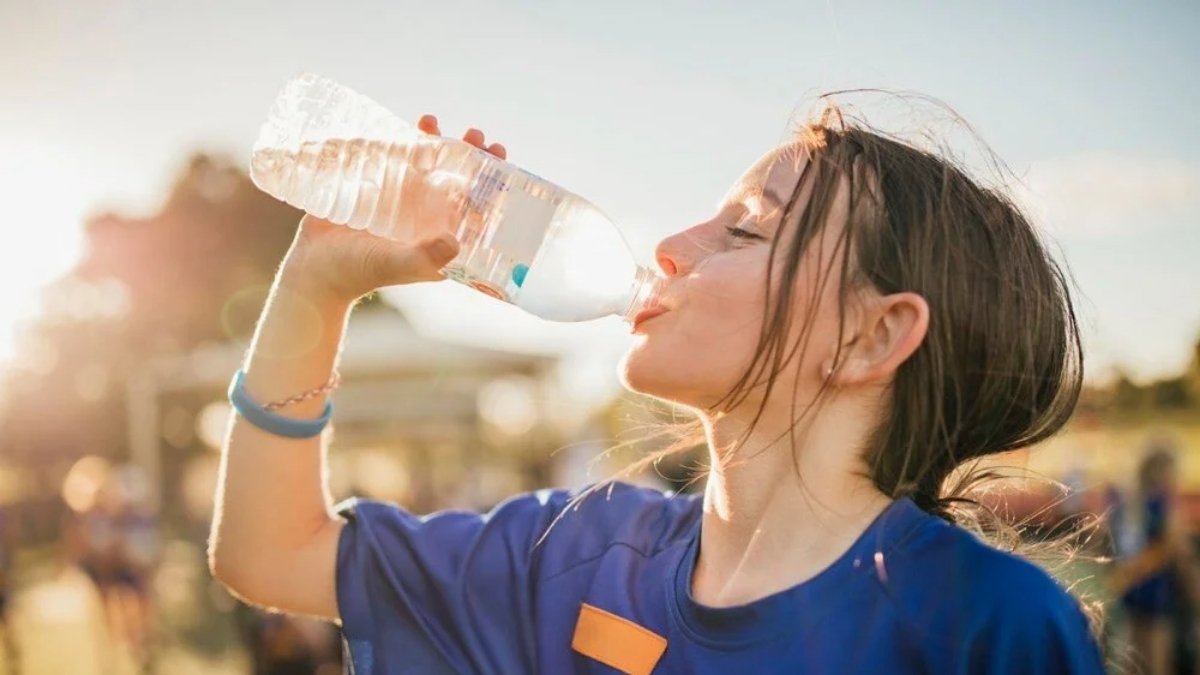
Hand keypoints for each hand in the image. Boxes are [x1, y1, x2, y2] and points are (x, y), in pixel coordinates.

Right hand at [279, 116, 508, 303]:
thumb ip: (424, 257)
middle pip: (457, 180)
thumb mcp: (394, 265)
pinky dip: (403, 141)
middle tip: (476, 135)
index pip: (476, 208)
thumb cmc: (357, 273)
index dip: (492, 185)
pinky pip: (396, 160)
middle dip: (469, 156)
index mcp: (441, 239)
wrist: (313, 268)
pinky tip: (406, 126)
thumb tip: (456, 241)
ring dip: (436, 142)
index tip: (500, 159)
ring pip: (427, 165)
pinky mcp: (378, 189)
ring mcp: (403, 202)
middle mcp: (427, 219)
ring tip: (432, 121)